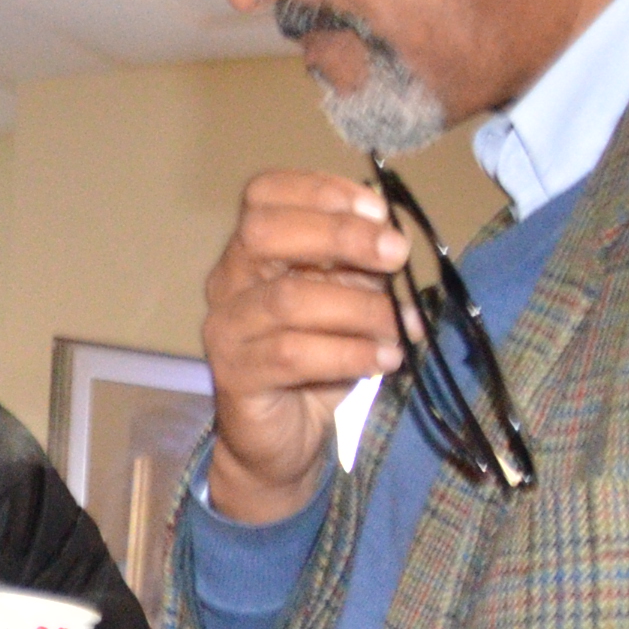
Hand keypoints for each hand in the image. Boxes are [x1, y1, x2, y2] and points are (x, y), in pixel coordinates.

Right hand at [199, 170, 415, 523]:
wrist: (282, 438)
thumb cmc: (317, 361)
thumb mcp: (347, 302)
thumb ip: (362, 269)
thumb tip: (395, 244)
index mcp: (252, 251)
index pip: (264, 194)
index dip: (321, 190)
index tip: (378, 212)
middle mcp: (227, 282)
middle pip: (263, 232)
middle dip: (339, 236)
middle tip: (396, 254)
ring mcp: (225, 329)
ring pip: (288, 299)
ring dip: (360, 308)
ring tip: (403, 328)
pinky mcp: (234, 376)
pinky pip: (292, 354)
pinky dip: (350, 353)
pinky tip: (385, 359)